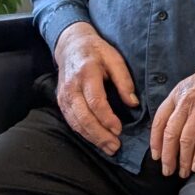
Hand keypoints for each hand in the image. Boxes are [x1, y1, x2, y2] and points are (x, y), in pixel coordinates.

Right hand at [52, 22, 137, 154]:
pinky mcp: (60, 101)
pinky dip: (83, 133)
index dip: (107, 119)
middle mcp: (72, 87)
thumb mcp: (114, 58)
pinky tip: (95, 141)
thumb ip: (124, 80)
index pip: (95, 101)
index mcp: (87, 73)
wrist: (70, 45)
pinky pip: (71, 121)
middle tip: (115, 147)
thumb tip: (133, 103)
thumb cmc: (97, 51)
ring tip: (108, 148)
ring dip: (92, 138)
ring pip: (75, 122)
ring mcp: (63, 95)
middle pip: (83, 116)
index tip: (119, 130)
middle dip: (99, 134)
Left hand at [150, 49, 194, 177]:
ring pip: (185, 141)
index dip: (155, 141)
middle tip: (167, 171)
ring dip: (182, 160)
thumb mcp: (192, 85)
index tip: (156, 155)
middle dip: (167, 156)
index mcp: (177, 94)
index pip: (159, 121)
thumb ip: (182, 103)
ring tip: (183, 172)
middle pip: (170, 134)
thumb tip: (176, 125)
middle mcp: (185, 102)